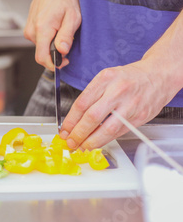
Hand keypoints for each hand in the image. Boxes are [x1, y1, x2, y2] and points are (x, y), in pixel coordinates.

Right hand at [24, 0, 81, 70]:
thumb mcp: (73, 16)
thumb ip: (67, 36)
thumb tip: (62, 52)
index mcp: (42, 29)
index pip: (42, 57)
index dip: (53, 64)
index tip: (64, 62)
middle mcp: (31, 31)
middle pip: (42, 53)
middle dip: (55, 52)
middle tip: (68, 40)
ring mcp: (29, 30)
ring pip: (41, 46)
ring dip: (52, 43)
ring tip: (61, 28)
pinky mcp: (29, 28)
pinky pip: (39, 40)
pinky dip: (48, 38)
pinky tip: (55, 26)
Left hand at [59, 61, 177, 149]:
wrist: (158, 75)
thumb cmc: (129, 77)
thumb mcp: (107, 78)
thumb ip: (92, 96)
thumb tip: (75, 119)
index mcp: (105, 78)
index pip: (82, 103)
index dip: (70, 120)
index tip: (64, 130)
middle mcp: (117, 91)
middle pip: (92, 117)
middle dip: (78, 133)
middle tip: (70, 142)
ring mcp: (130, 104)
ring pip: (107, 129)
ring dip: (91, 141)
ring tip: (82, 147)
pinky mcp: (140, 116)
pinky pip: (119, 132)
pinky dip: (106, 140)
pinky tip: (97, 143)